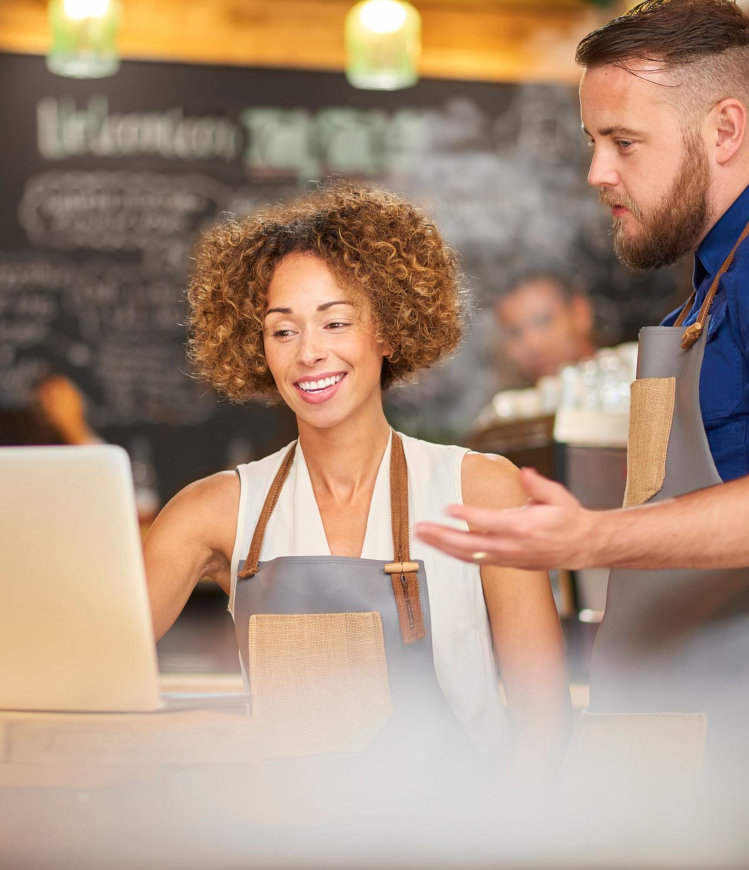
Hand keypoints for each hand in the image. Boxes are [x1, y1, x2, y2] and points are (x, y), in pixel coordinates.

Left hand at [415, 467, 597, 569]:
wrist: (581, 546)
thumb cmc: (568, 520)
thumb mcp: (558, 497)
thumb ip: (539, 485)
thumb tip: (526, 473)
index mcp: (523, 527)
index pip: (489, 522)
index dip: (467, 515)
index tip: (448, 508)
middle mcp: (511, 546)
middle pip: (470, 544)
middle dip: (442, 536)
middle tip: (420, 527)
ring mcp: (507, 557)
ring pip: (468, 555)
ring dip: (442, 546)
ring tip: (422, 536)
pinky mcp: (505, 562)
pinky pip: (475, 560)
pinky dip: (455, 554)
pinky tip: (440, 547)